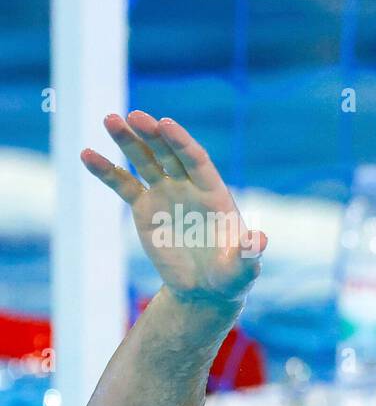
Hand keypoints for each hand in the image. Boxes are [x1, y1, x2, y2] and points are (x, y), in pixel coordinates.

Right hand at [81, 111, 266, 305]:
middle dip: (153, 135)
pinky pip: (123, 185)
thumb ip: (248, 252)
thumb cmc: (230, 276)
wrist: (205, 288)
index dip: (182, 143)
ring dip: (128, 141)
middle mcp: (189, 187)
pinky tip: (87, 154)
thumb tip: (258, 240)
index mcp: (214, 194)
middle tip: (134, 116)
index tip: (166, 124)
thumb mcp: (242, 268)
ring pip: (145, 162)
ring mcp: (166, 194)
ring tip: (110, 119)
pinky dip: (106, 170)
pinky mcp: (145, 208)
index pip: (197, 160)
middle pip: (169, 154)